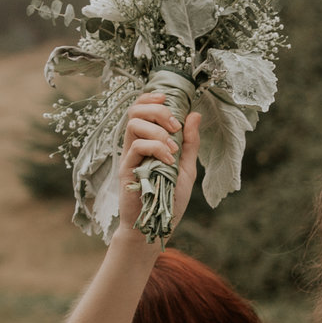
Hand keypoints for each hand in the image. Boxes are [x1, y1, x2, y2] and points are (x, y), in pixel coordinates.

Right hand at [119, 90, 202, 238]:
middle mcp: (135, 145)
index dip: (150, 98)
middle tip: (175, 126)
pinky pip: (137, 147)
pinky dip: (156, 148)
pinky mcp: (127, 169)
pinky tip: (169, 161)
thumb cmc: (169, 197)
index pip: (141, 110)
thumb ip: (190, 142)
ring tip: (173, 148)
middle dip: (157, 111)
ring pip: (133, 125)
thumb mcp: (186, 166)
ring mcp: (129, 156)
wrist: (156, 224)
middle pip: (135, 111)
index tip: (167, 98)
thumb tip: (194, 114)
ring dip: (158, 131)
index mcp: (148, 141)